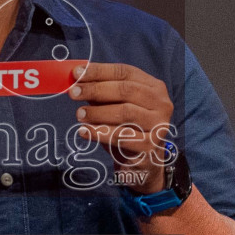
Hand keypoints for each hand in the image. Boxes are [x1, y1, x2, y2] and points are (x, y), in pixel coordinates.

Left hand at [70, 62, 174, 193]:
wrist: (143, 162)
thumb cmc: (127, 128)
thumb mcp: (116, 106)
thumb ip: (101, 91)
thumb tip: (76, 78)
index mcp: (154, 87)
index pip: (125, 72)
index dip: (99, 71)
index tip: (76, 73)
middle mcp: (161, 103)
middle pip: (125, 90)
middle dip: (96, 89)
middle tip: (73, 93)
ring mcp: (159, 124)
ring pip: (125, 112)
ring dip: (97, 112)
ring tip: (79, 114)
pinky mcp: (151, 145)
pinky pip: (122, 137)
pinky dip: (100, 133)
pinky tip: (84, 132)